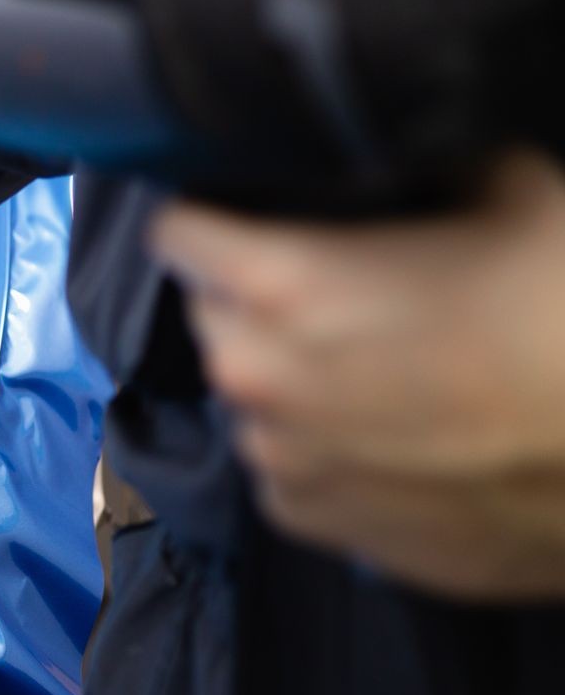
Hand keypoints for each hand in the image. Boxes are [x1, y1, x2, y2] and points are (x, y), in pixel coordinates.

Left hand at [151, 151, 564, 599]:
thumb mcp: (512, 190)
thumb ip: (421, 174)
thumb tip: (403, 165)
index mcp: (279, 286)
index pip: (182, 231)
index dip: (219, 214)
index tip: (250, 211)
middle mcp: (256, 379)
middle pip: (213, 312)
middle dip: (256, 293)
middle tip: (345, 282)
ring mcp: (285, 463)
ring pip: (251, 393)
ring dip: (292, 373)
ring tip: (387, 360)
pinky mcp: (326, 528)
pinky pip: (291, 466)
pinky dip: (325, 444)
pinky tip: (399, 429)